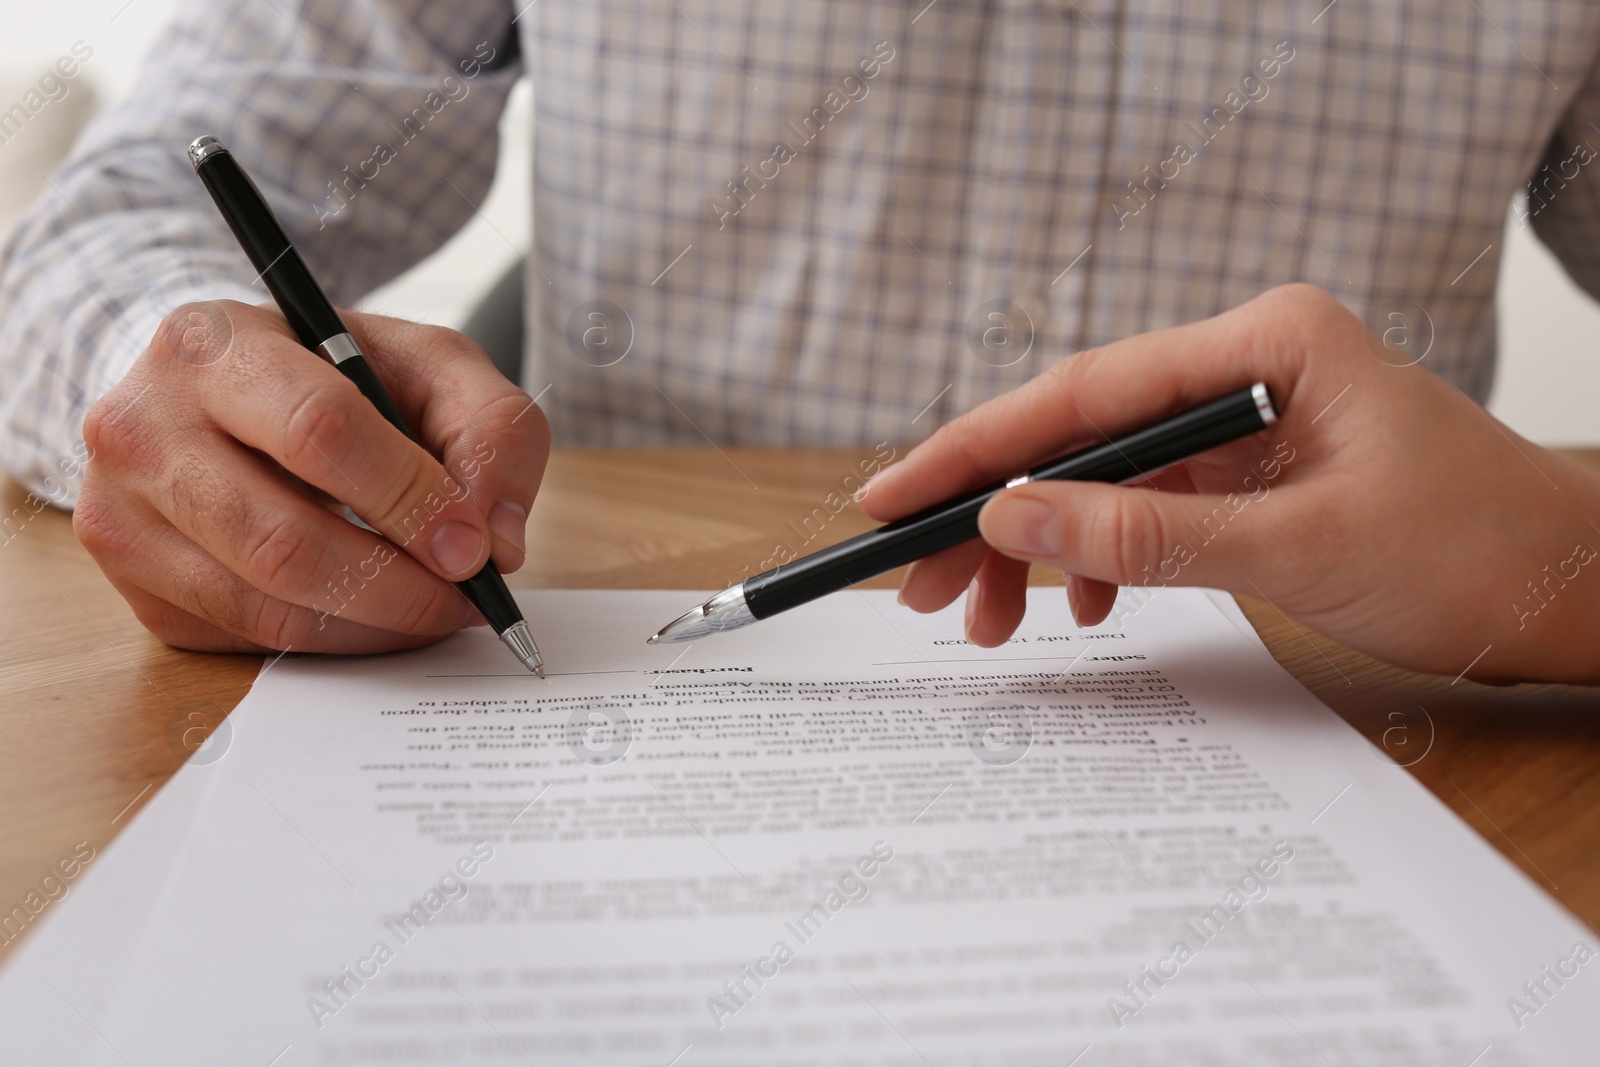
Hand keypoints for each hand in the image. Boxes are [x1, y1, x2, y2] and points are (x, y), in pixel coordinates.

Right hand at [74, 301, 549, 654]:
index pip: (319, 432)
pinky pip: (248, 640)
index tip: (474, 547)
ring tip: (435, 607)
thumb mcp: (431, 364)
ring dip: (374, 625)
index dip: (409, 499)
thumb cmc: (337, 375)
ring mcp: (123, 515)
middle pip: (283, 541)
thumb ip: (491, 430)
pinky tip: (375, 611)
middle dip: (399, 585)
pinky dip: (334, 640)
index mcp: (213, 345)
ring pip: (265, 607)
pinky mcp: (137, 587)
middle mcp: (141, 428)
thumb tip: (493, 543)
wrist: (227, 394)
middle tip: (466, 598)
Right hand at [863, 284, 1599, 684]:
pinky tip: (1074, 605)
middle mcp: (1243, 368)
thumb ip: (1147, 533)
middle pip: (1077, 436)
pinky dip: (1100, 560)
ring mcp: (1244, 423)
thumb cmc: (1473, 550)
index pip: (1082, 393)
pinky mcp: (1248, 476)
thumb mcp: (1297, 545)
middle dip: (994, 512)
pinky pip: (1144, 512)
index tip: (896, 496)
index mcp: (1262, 343)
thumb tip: (1012, 514)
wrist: (1569, 594)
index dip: (975, 448)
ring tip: (985, 618)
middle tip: (919, 583)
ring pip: (1100, 480)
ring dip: (1038, 548)